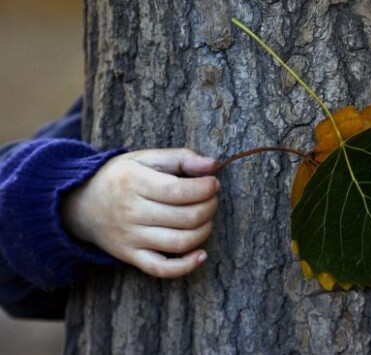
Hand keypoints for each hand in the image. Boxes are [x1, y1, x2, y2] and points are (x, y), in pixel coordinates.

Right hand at [60, 148, 220, 277]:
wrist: (81, 205)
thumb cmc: (121, 177)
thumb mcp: (145, 158)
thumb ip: (180, 158)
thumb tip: (214, 164)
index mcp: (134, 181)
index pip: (179, 190)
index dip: (205, 188)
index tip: (213, 184)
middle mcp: (130, 211)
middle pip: (185, 217)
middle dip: (209, 207)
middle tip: (212, 199)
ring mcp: (130, 237)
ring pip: (180, 242)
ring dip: (204, 231)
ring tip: (206, 218)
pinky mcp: (130, 256)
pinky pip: (161, 269)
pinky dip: (186, 266)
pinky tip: (201, 254)